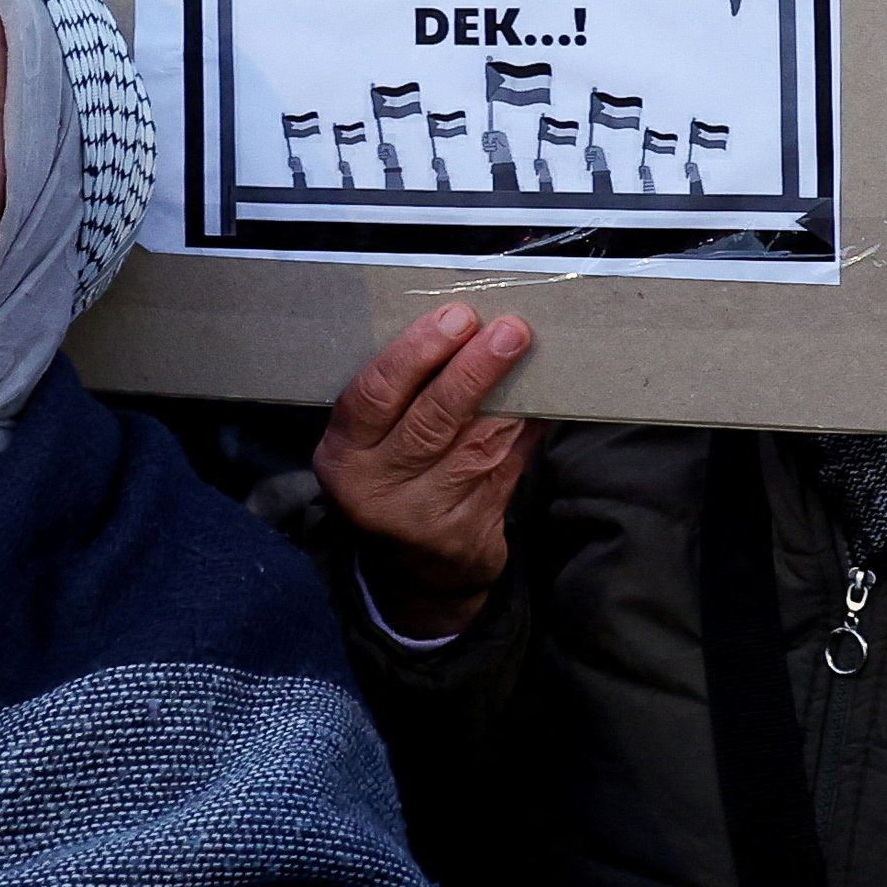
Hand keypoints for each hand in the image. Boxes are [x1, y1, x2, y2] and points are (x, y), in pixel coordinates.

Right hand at [317, 300, 536, 638]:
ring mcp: (421, 517)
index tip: (456, 317)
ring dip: (509, 397)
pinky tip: (542, 400)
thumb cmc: (394, 477)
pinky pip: (504, 469)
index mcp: (344, 454)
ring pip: (475, 445)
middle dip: (473, 370)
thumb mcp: (374, 442)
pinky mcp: (466, 534)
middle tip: (509, 331)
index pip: (373, 396)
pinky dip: (525, 430)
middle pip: (429, 420)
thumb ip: (406, 393)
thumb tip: (465, 323)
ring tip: (531, 354)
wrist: (412, 568)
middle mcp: (375, 489)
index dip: (416, 353)